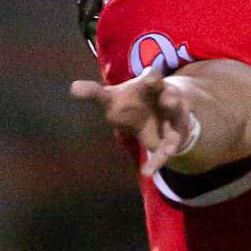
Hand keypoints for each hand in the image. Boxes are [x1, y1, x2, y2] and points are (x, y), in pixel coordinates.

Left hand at [71, 66, 197, 175]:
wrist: (153, 113)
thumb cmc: (131, 102)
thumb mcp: (112, 98)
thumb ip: (95, 93)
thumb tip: (73, 87)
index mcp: (152, 85)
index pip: (154, 77)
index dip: (152, 77)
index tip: (149, 79)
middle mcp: (167, 98)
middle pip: (172, 97)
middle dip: (172, 99)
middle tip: (169, 100)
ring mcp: (174, 118)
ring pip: (177, 123)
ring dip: (174, 133)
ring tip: (169, 150)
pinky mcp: (173, 136)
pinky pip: (168, 149)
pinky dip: (159, 161)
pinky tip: (147, 172)